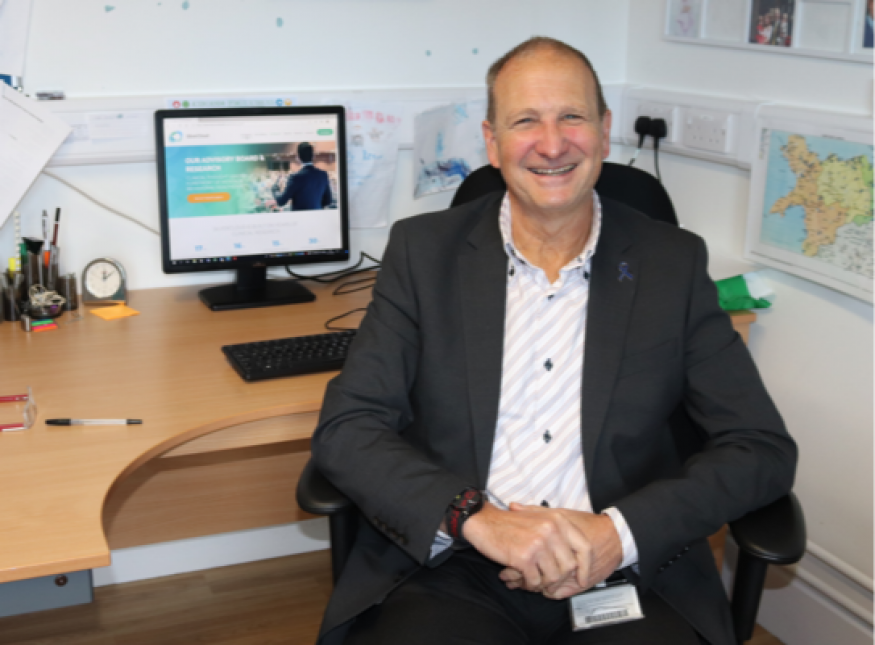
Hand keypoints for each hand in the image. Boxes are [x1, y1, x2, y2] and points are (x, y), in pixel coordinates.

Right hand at [461, 501, 592, 594]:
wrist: (484, 522)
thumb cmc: (511, 523)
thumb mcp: (540, 519)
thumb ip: (559, 533)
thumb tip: (577, 559)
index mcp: (558, 520)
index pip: (584, 547)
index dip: (586, 566)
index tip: (582, 578)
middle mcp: (551, 530)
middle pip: (569, 566)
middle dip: (559, 578)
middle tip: (546, 581)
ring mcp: (538, 544)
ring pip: (553, 576)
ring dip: (542, 582)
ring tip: (531, 579)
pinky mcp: (524, 557)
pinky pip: (535, 581)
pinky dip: (529, 584)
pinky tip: (521, 579)